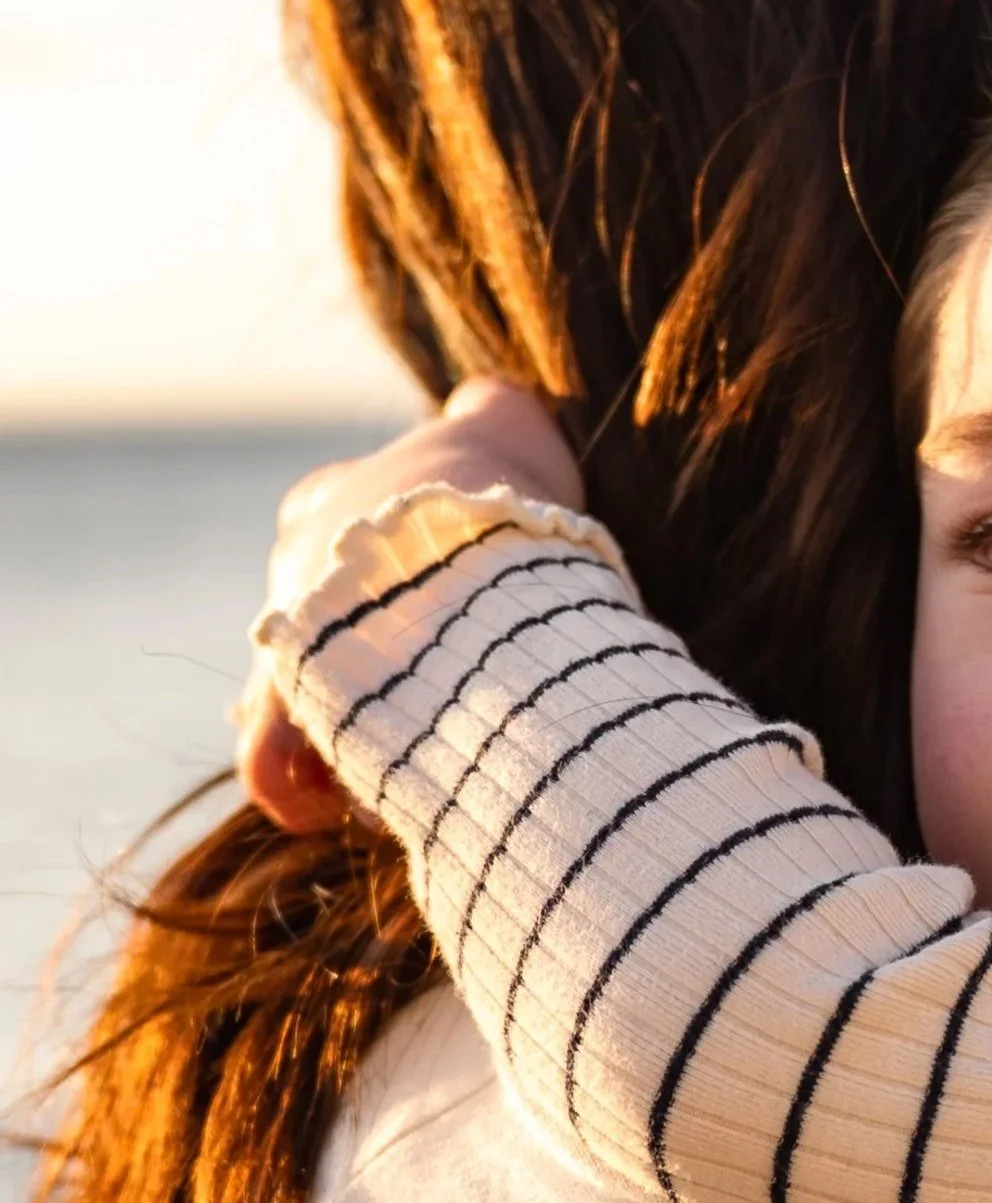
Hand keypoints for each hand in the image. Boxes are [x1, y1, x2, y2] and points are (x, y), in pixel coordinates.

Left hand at [237, 377, 584, 832]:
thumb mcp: (505, 426)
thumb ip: (494, 412)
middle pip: (312, 619)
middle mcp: (294, 569)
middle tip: (421, 687)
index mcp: (335, 498)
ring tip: (392, 753)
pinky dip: (301, 783)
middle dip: (358, 655)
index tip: (432, 603)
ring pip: (292, 694)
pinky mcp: (283, 715)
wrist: (472, 553)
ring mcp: (285, 642)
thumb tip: (494, 399)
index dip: (380, 572)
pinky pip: (275, 761)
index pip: (334, 529)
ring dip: (338, 725)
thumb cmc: (494, 492)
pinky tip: (334, 803)